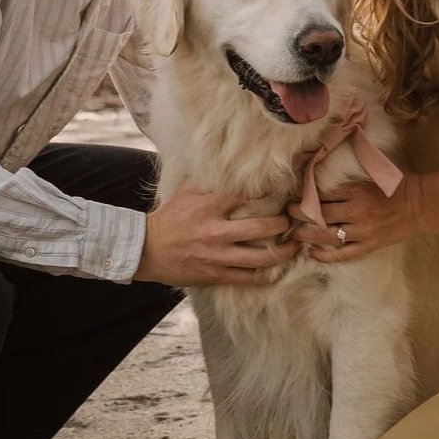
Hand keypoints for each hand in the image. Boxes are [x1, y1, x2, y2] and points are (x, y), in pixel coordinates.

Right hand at [134, 182, 296, 285]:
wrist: (146, 250)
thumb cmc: (169, 218)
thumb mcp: (184, 191)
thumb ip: (208, 178)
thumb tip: (229, 161)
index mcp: (208, 206)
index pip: (246, 195)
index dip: (270, 192)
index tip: (284, 191)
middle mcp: (214, 231)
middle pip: (260, 227)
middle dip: (282, 223)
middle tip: (291, 220)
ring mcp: (216, 255)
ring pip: (259, 257)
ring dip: (282, 252)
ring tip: (293, 246)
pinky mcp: (214, 275)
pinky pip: (247, 278)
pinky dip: (264, 275)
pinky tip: (276, 270)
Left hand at [284, 174, 425, 263]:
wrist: (422, 204)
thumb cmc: (398, 183)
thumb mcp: (374, 171)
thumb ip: (352, 168)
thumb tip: (325, 161)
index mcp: (357, 191)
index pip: (321, 194)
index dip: (304, 195)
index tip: (294, 195)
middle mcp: (357, 211)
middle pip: (319, 214)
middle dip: (298, 214)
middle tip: (287, 213)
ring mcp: (363, 232)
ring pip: (326, 236)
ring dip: (305, 235)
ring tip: (293, 234)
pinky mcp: (369, 246)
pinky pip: (343, 254)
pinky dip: (325, 256)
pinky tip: (311, 253)